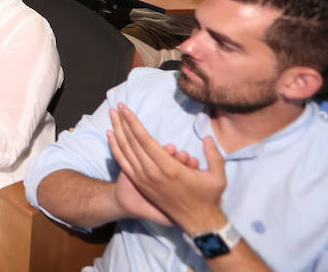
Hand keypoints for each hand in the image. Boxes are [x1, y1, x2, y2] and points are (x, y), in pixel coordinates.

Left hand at [106, 105, 227, 232]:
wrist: (197, 221)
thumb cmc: (208, 197)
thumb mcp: (217, 177)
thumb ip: (214, 155)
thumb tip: (207, 137)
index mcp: (169, 168)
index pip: (145, 140)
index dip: (133, 123)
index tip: (126, 109)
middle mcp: (153, 172)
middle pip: (131, 142)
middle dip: (122, 123)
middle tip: (116, 107)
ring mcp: (144, 179)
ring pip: (125, 151)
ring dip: (117, 132)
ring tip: (111, 116)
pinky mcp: (140, 184)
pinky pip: (123, 163)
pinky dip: (115, 148)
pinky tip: (110, 136)